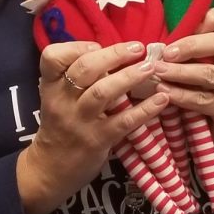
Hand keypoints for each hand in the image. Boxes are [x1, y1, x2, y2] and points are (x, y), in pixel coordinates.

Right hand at [17, 40, 169, 213]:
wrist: (50, 168)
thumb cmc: (60, 125)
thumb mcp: (58, 97)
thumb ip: (77, 77)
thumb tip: (113, 52)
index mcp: (51, 86)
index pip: (52, 57)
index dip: (75, 46)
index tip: (97, 45)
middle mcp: (62, 101)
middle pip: (84, 70)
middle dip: (113, 55)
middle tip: (138, 48)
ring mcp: (80, 121)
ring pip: (103, 93)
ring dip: (130, 77)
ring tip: (150, 67)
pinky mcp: (98, 140)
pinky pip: (124, 122)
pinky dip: (145, 109)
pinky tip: (162, 98)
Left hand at [153, 7, 213, 163]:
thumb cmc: (209, 95)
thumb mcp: (200, 69)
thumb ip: (187, 54)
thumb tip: (150, 40)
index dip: (210, 17)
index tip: (183, 24)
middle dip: (191, 45)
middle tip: (166, 51)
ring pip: (210, 73)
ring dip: (180, 71)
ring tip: (158, 71)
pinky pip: (204, 99)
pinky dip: (182, 95)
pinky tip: (164, 92)